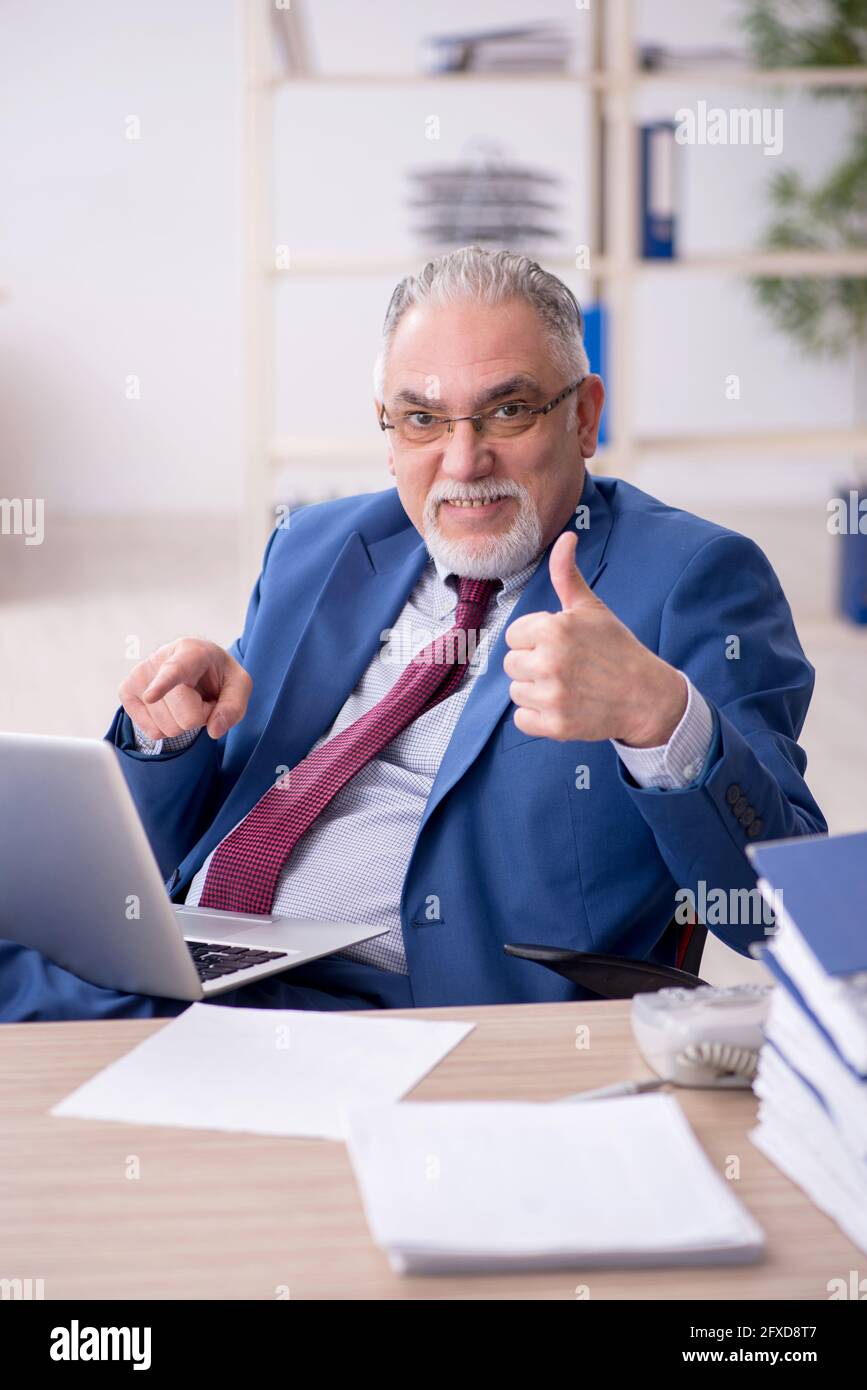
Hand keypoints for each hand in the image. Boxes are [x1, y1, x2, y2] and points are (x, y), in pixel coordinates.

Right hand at [118, 638, 251, 741]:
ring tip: (186, 700)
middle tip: (201, 698)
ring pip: (167, 728)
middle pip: (185, 718)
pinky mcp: (126, 692)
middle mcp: (159, 659)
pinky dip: (167, 727)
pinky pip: (152, 732)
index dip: (162, 684)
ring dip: (183, 722)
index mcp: (191, 652)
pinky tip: (170, 706)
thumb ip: (234, 707)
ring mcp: (139, 676)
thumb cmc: (217, 674)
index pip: (175, 671)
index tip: (151, 695)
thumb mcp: (239, 685)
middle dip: (201, 716)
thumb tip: (213, 730)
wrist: (193, 664)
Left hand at [503, 532, 686, 745]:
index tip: (561, 645)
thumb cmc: (616, 648)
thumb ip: (567, 575)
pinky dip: (538, 717)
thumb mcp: (592, 609)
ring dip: (535, 691)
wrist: (646, 696)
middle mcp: (549, 662)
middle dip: (534, 664)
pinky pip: (522, 719)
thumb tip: (566, 536)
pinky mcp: (555, 725)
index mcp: (554, 629)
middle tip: (566, 667)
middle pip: (512, 663)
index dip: (535, 639)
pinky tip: (563, 706)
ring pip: (516, 691)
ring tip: (567, 686)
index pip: (514, 635)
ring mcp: (552, 696)